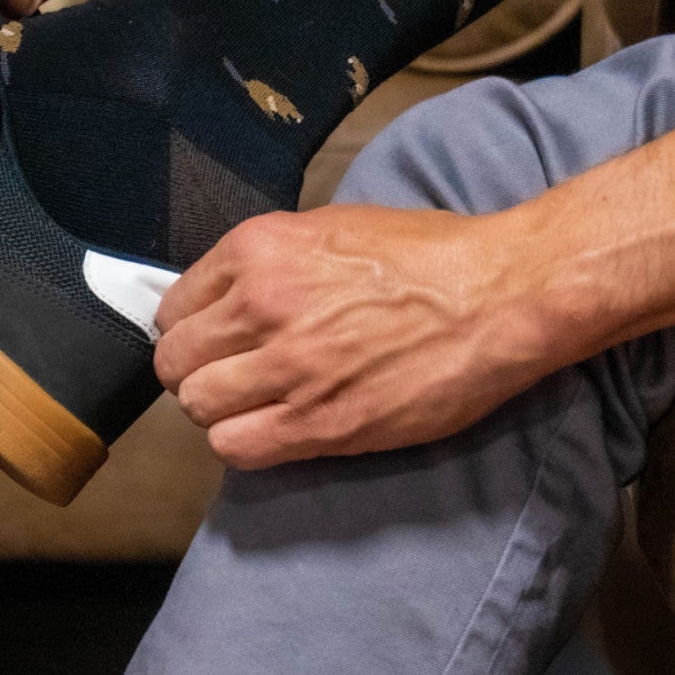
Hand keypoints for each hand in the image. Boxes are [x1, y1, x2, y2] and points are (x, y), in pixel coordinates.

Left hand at [152, 206, 569, 469]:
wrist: (499, 295)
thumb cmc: (429, 256)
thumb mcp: (332, 228)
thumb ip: (269, 262)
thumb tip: (227, 298)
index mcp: (260, 249)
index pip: (175, 307)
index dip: (193, 330)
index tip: (216, 342)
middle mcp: (261, 305)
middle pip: (177, 362)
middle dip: (198, 372)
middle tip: (234, 378)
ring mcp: (288, 367)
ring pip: (198, 407)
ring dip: (220, 411)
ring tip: (257, 406)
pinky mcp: (318, 423)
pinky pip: (236, 447)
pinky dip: (244, 443)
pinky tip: (274, 431)